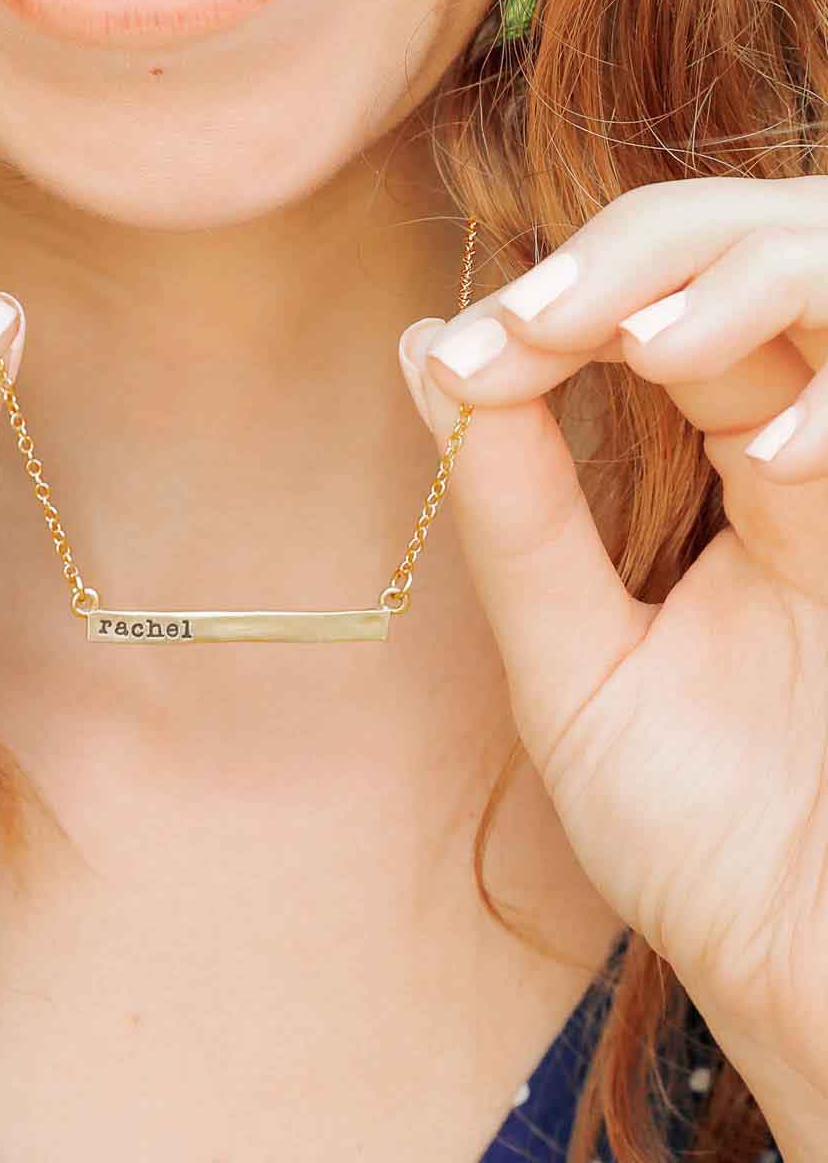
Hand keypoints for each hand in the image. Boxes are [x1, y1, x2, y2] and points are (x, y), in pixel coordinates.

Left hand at [397, 176, 827, 1101]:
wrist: (799, 966)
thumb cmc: (695, 829)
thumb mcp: (575, 659)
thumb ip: (516, 511)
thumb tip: (431, 356)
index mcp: (746, 483)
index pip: (663, 315)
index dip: (567, 302)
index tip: (474, 349)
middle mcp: (827, 462)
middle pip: (765, 252)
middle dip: (644, 257)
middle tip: (533, 324)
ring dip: (749, 281)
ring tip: (634, 344)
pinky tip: (774, 449)